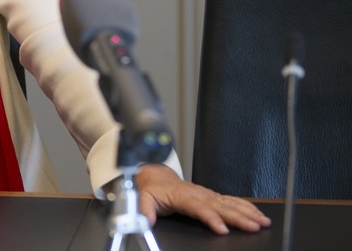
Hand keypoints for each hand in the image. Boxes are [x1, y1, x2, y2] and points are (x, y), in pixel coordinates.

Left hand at [135, 164, 271, 234]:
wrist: (155, 176)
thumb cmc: (152, 188)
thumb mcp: (143, 198)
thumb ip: (144, 209)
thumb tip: (145, 220)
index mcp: (182, 196)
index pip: (199, 208)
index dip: (211, 218)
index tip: (222, 229)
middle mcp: (198, 194)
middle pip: (221, 206)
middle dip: (239, 217)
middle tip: (255, 226)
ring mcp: (206, 194)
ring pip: (230, 203)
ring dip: (248, 212)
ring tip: (263, 221)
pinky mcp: (211, 196)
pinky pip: (231, 200)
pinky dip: (246, 207)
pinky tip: (257, 214)